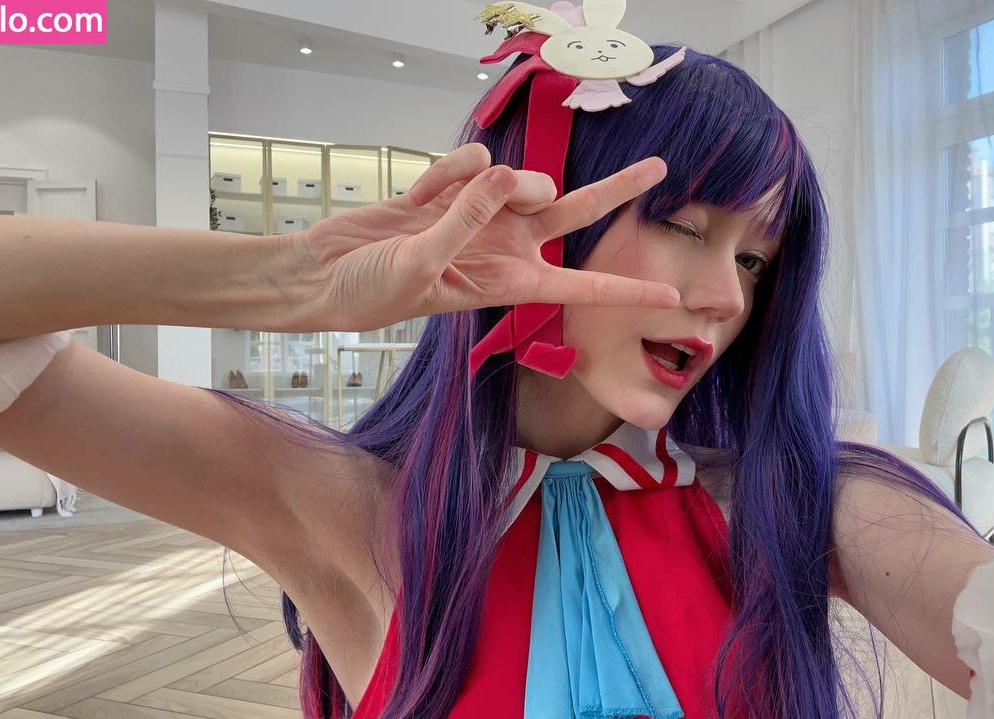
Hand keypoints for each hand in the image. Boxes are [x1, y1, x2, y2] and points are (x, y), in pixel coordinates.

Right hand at [283, 143, 679, 331]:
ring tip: (443, 200)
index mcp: (509, 282)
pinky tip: (416, 195)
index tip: (669, 295)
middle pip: (574, 211)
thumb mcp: (424, 264)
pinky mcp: (452, 191)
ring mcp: (481, 216)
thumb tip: (504, 173)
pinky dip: (444, 171)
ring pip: (517, 174)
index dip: (626, 289)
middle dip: (616, 189)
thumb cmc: (370, 291)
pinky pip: (470, 160)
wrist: (324, 273)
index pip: (581, 284)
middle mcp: (506, 246)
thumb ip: (469, 218)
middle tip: (659, 166)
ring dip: (489, 178)